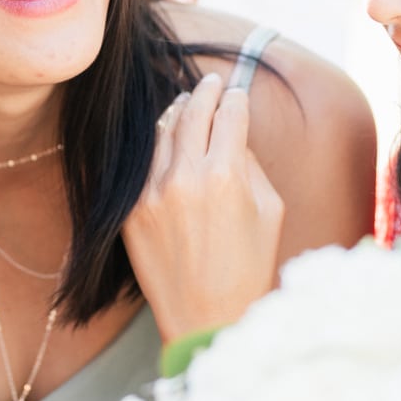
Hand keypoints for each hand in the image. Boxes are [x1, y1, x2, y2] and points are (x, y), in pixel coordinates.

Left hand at [124, 71, 284, 343]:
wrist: (206, 317)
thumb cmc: (248, 267)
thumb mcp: (269, 211)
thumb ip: (250, 164)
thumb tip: (233, 133)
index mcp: (226, 176)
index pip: (230, 115)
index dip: (236, 98)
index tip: (238, 92)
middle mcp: (185, 178)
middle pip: (193, 113)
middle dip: (205, 92)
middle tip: (212, 82)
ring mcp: (152, 193)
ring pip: (163, 132)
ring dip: (177, 111)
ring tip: (186, 103)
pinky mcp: (131, 210)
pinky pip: (143, 163)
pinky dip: (157, 145)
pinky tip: (166, 137)